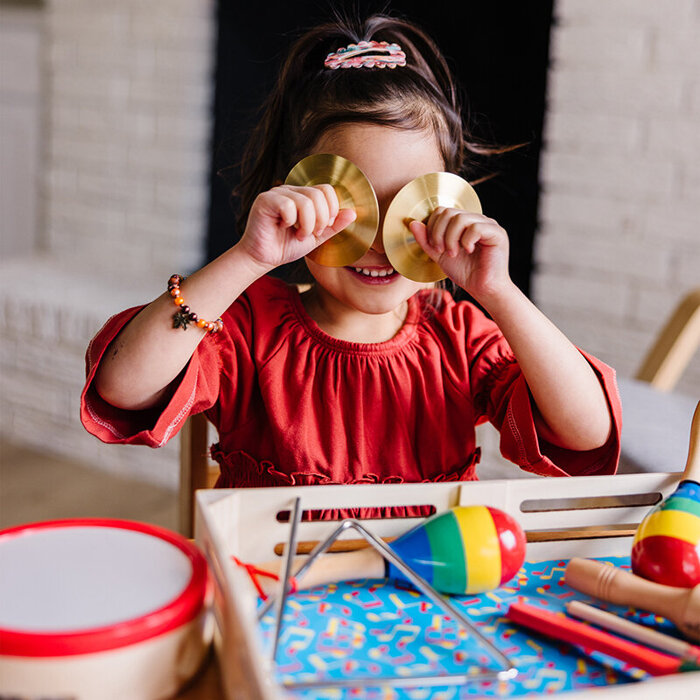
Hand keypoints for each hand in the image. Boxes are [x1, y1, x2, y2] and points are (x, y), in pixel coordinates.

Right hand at [237, 184, 356, 271]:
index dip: (331, 210)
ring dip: (306, 225)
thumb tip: (353, 213)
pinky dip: (291, 222)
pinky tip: (283, 228)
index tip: (322, 228)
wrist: (263, 258)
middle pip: (318, 195)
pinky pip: (288, 205)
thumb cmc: (287, 246)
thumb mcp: (316, 237)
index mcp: (304, 195)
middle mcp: (291, 190)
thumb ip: (334, 225)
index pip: (327, 189)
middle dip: (320, 220)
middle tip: (309, 234)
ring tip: (297, 234)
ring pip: (306, 201)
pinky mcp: (265, 200)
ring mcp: (277, 193)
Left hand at [409, 207, 510, 301]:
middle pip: (449, 212)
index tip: (435, 248)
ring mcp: (488, 225)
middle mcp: (476, 220)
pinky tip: (468, 251)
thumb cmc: (465, 273)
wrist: (483, 289)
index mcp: (464, 222)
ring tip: (454, 254)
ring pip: (460, 218)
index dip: (433, 227)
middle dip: (439, 233)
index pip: (442, 211)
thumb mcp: (439, 255)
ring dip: (451, 238)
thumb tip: (412, 223)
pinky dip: (466, 241)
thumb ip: (427, 240)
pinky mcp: (497, 233)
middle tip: (442, 251)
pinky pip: (476, 227)